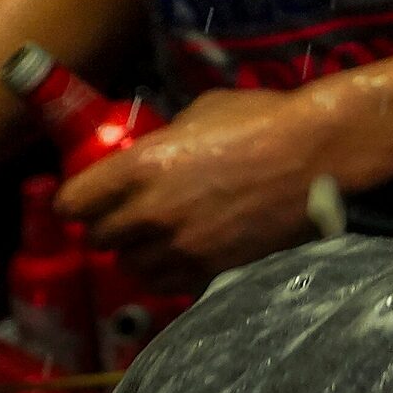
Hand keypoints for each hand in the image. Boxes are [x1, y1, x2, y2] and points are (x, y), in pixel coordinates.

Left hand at [56, 87, 344, 287]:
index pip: (72, 203)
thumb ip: (165, 139)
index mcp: (141, 167)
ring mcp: (179, 246)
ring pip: (128, 267)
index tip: (93, 195)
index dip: (81, 199)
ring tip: (160, 236)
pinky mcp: (207, 269)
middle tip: (132, 213)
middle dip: (111, 224)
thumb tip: (153, 152)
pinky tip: (184, 251)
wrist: (320, 154)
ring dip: (138, 252)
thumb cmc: (265, 119)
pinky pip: (164, 283)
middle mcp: (150, 213)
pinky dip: (166, 270)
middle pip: (97, 238)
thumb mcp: (204, 110)